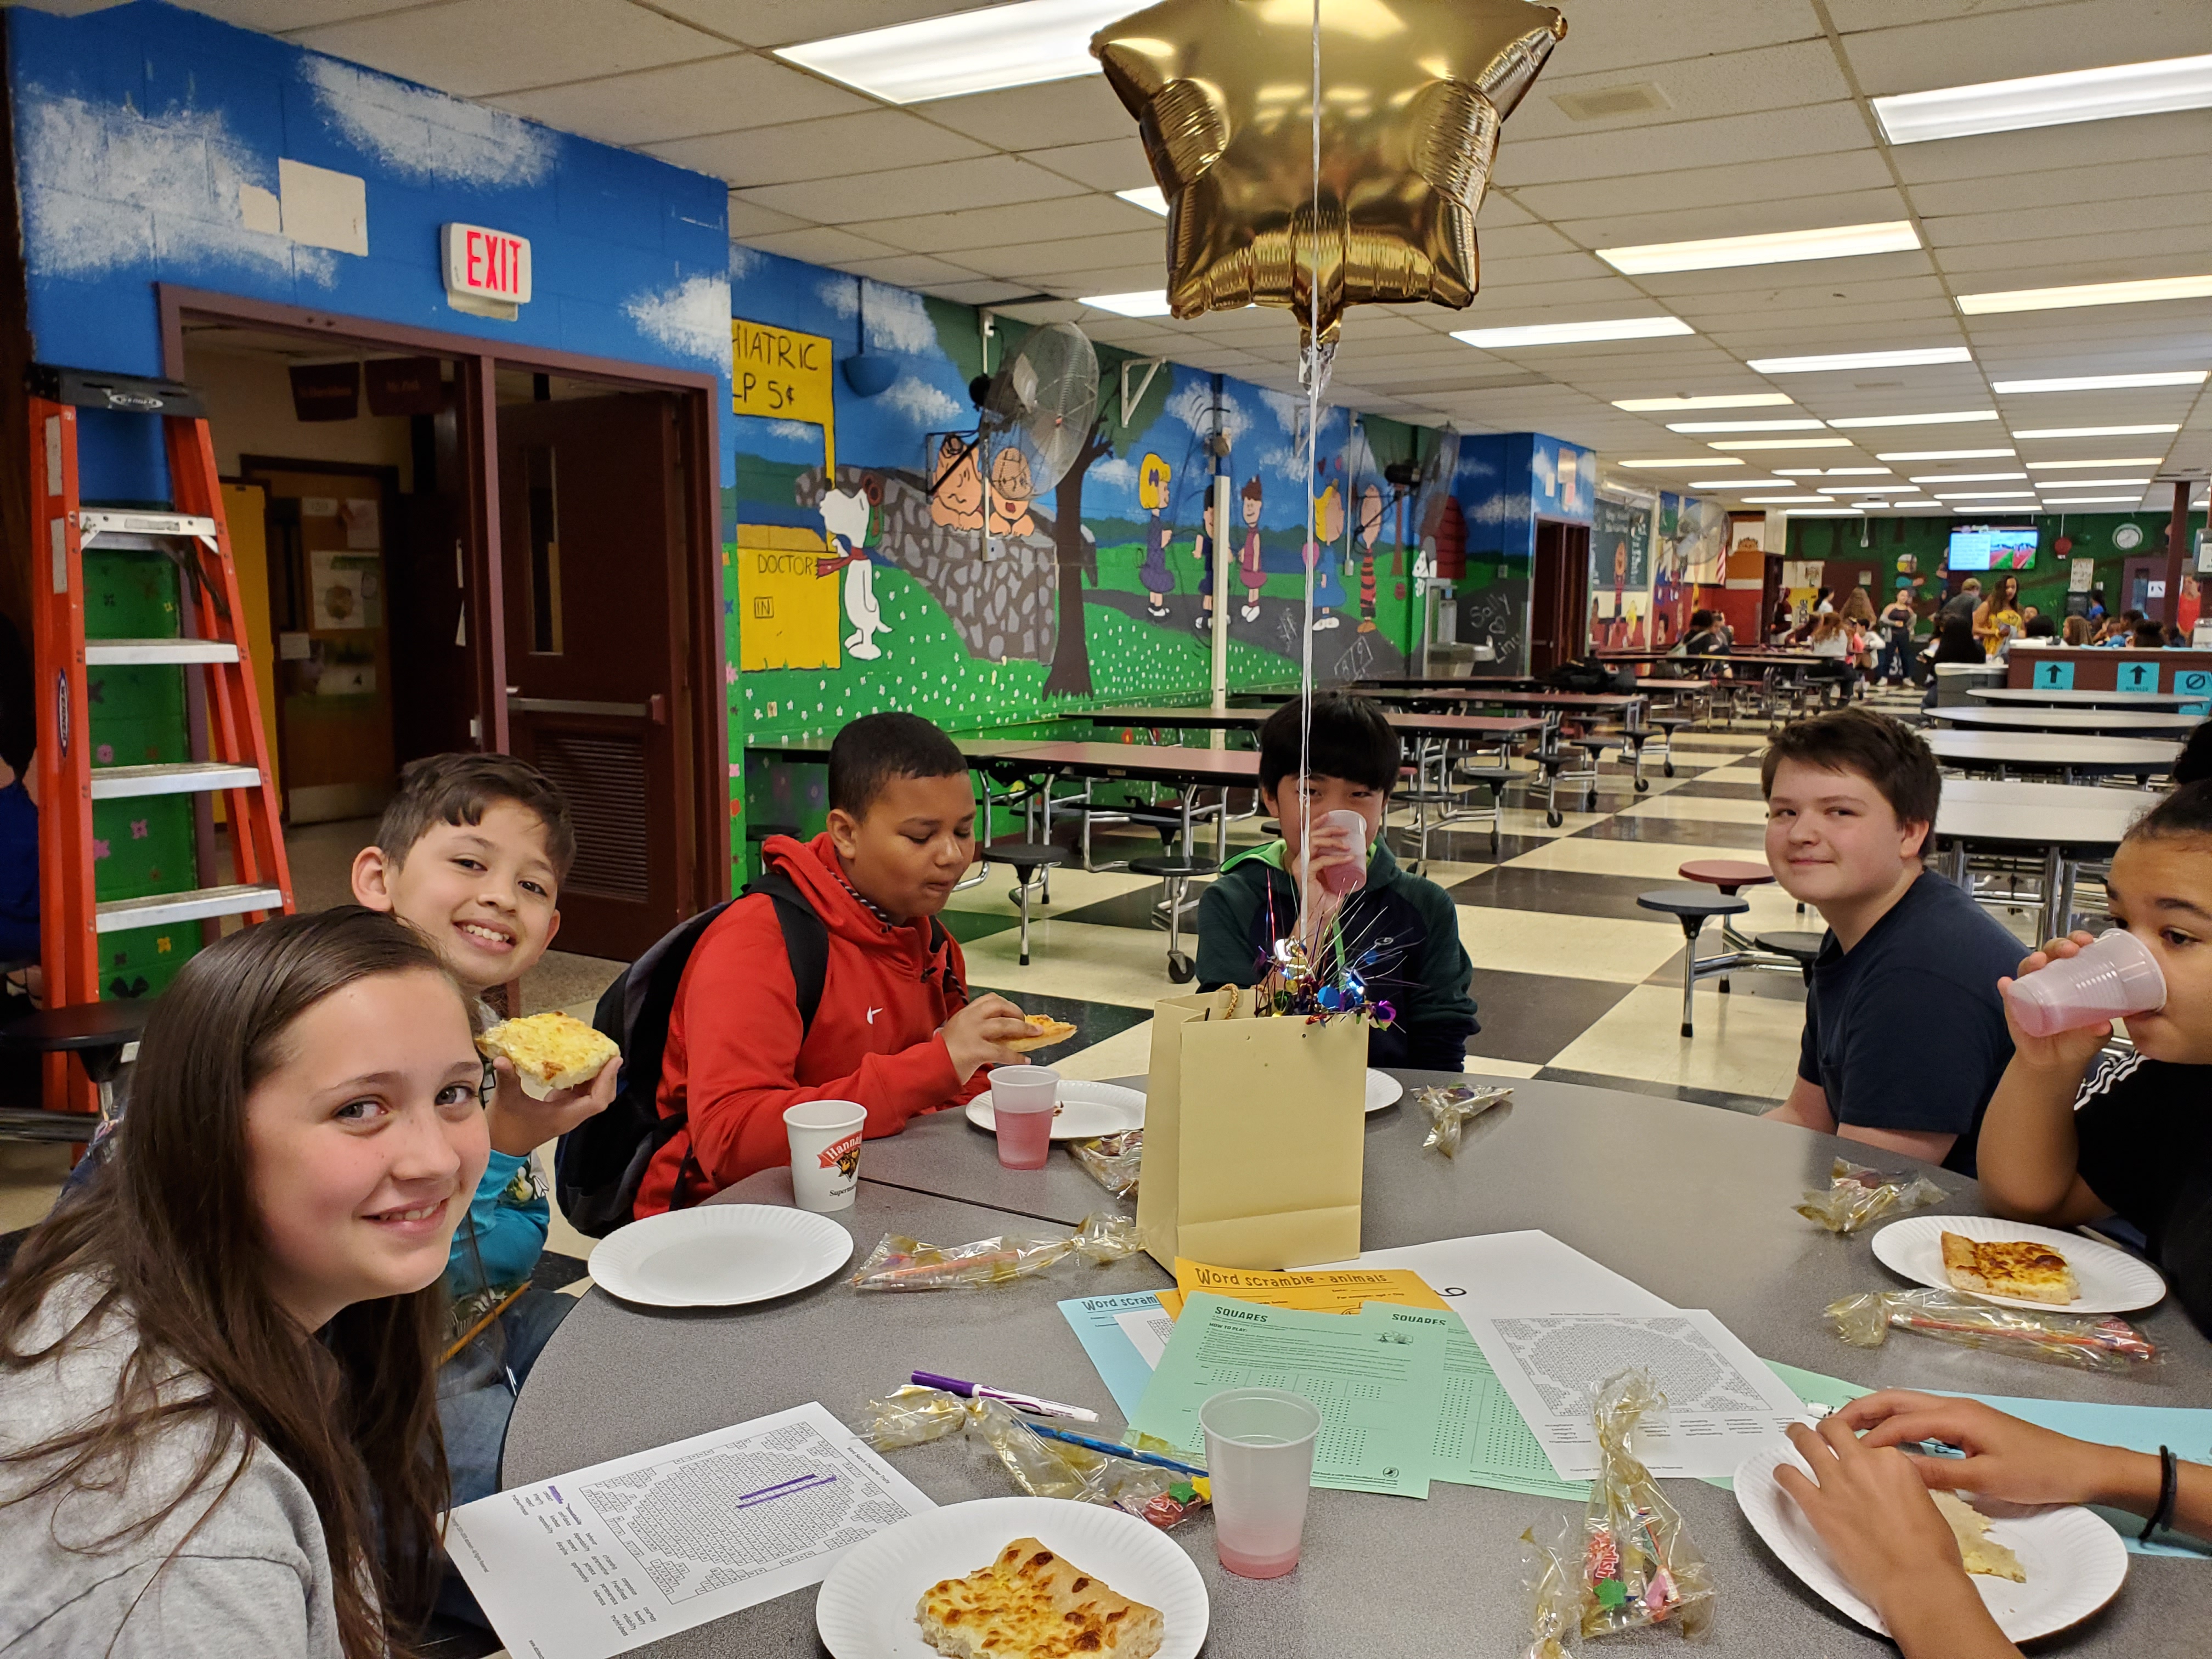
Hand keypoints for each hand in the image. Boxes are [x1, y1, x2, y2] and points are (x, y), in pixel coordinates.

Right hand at [485, 1055, 617, 1156]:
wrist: (500, 1147)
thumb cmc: (504, 1127)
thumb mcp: (506, 1100)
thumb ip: (506, 1079)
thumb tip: (501, 1058)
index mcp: (565, 1116)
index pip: (597, 1101)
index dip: (607, 1080)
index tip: (613, 1060)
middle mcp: (571, 1114)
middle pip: (600, 1097)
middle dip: (607, 1076)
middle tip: (609, 1053)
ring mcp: (566, 1111)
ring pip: (591, 1094)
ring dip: (597, 1076)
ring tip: (598, 1052)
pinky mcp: (559, 1107)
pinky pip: (579, 1092)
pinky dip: (583, 1077)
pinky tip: (578, 1061)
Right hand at [941, 993, 1030, 1081]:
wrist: (930, 1068)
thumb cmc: (944, 1055)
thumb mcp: (959, 1033)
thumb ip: (977, 1029)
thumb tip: (1003, 1035)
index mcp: (965, 1013)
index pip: (990, 999)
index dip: (1007, 1004)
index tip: (1015, 1012)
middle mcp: (970, 1018)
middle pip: (1000, 1006)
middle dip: (1018, 1013)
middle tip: (1027, 1023)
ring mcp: (973, 1033)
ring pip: (1005, 1025)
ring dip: (1024, 1029)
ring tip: (1035, 1034)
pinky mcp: (976, 1050)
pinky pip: (1002, 1051)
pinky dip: (1016, 1056)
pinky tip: (1023, 1059)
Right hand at [1292, 819, 1362, 924]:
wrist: (1319, 917)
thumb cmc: (1326, 901)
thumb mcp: (1336, 879)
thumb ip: (1341, 869)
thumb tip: (1357, 859)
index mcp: (1307, 859)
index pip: (1309, 835)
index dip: (1319, 823)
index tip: (1331, 816)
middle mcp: (1301, 861)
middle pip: (1312, 835)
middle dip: (1329, 829)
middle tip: (1345, 831)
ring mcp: (1301, 867)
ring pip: (1313, 843)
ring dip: (1332, 841)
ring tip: (1347, 845)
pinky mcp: (1304, 875)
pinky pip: (1320, 861)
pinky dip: (1335, 858)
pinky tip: (1348, 858)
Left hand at [1774, 1419, 1996, 1644]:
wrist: (1916, 1581)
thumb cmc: (1931, 1553)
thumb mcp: (1926, 1505)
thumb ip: (1902, 1488)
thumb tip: (1889, 1491)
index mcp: (1893, 1462)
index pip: (1870, 1444)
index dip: (1862, 1451)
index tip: (1857, 1457)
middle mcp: (1862, 1464)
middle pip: (1835, 1430)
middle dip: (1825, 1430)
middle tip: (1819, 1434)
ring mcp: (1837, 1483)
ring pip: (1807, 1443)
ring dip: (1798, 1436)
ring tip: (1794, 1435)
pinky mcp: (1818, 1507)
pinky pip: (1789, 1478)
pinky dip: (1783, 1474)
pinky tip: (1782, 1475)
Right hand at [1840, 1391, 2153, 1511]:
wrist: (2081, 1467)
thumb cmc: (2037, 1472)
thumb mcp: (1988, 1480)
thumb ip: (1939, 1473)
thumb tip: (1893, 1470)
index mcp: (1956, 1416)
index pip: (1901, 1423)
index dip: (1871, 1439)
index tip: (1844, 1455)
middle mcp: (1954, 1407)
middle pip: (1896, 1400)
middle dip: (1861, 1411)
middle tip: (1830, 1427)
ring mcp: (1962, 1414)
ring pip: (1907, 1405)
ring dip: (1877, 1414)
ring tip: (1849, 1432)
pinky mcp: (1969, 1425)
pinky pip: (1921, 1417)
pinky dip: (1897, 1423)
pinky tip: (1889, 1441)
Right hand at [1996, 932, 2110, 1073]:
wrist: (2055, 1063)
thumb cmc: (2078, 1041)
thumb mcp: (2095, 1036)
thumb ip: (2098, 1031)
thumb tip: (2104, 1025)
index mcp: (2072, 978)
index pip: (2074, 951)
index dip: (2078, 941)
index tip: (2087, 941)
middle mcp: (2050, 979)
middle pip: (2050, 953)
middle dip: (2058, 946)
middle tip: (2068, 951)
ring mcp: (2030, 990)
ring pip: (2028, 967)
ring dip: (2032, 961)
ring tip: (2038, 962)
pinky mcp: (2014, 1006)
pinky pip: (2008, 993)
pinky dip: (2006, 987)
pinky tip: (2006, 984)